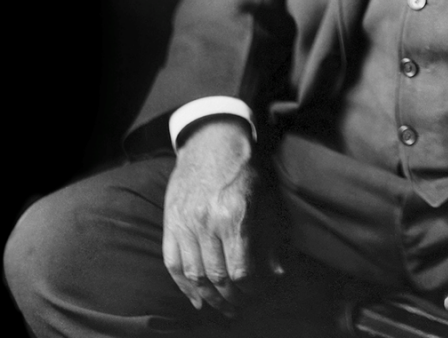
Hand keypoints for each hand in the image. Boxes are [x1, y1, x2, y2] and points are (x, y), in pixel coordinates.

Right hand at [163, 117, 260, 315]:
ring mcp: (184, 222)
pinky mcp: (170, 220)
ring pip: (194, 274)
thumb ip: (270, 238)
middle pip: (217, 277)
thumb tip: (276, 274)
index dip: (251, 289)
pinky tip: (195, 298)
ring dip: (208, 297)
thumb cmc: (243, 168)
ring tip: (221, 307)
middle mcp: (206, 222)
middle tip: (241, 306)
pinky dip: (183, 285)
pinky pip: (172, 262)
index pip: (241, 271)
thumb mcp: (265, 198)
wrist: (211, 139)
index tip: (257, 292)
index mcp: (233, 215)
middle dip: (231, 298)